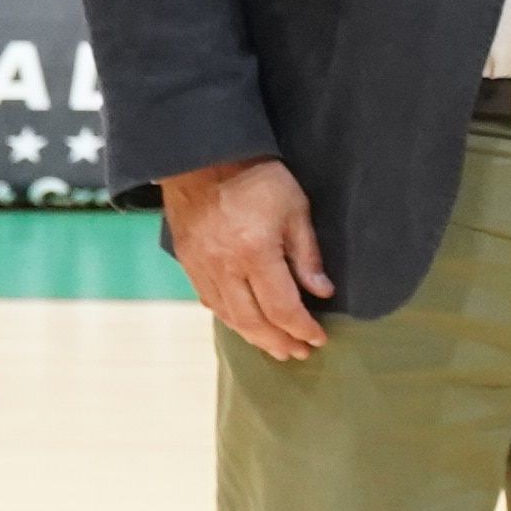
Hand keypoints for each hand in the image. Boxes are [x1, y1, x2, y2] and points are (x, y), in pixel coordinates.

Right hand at [161, 154, 333, 360]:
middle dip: (279, 342)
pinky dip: (231, 318)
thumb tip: (322, 293)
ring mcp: (201, 267)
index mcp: (254, 253)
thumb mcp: (295, 209)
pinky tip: (246, 325)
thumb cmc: (258, 179)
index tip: (319, 339)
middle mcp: (224, 267)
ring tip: (277, 347)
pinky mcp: (188, 263)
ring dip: (254, 337)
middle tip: (299, 353)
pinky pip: (210, 301)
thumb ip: (307, 255)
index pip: (282, 307)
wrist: (203, 158)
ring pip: (228, 316)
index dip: (302, 328)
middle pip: (252, 321)